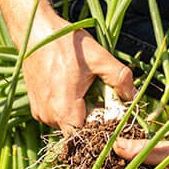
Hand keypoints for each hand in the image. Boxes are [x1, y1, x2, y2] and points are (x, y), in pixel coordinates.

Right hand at [22, 18, 134, 132]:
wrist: (35, 30)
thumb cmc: (66, 43)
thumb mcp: (99, 57)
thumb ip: (120, 78)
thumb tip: (134, 96)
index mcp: (64, 110)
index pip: (87, 137)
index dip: (102, 128)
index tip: (110, 110)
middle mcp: (48, 117)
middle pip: (79, 130)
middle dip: (93, 116)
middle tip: (100, 92)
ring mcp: (39, 112)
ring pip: (68, 122)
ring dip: (80, 110)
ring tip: (84, 85)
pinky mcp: (35, 106)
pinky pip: (57, 114)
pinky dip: (68, 105)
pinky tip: (72, 84)